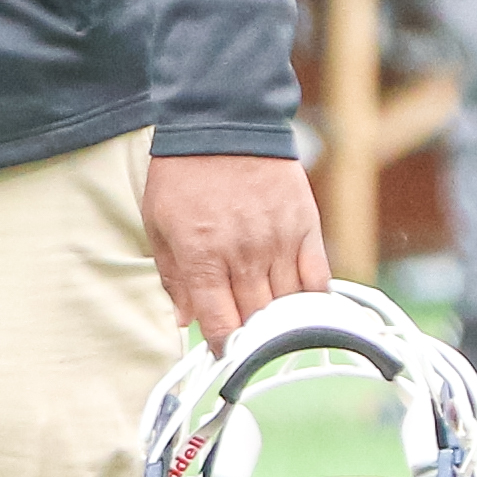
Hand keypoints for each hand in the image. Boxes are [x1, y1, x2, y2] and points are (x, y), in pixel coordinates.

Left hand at [146, 152, 327, 346]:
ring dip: (281, 323)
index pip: (219, 324)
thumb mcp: (158, 223)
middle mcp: (242, 254)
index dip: (224, 348)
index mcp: (201, 256)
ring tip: (274, 329)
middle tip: (249, 343)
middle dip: (251, 338)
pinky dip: (313, 300)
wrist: (223, 121)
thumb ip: (173, 275)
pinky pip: (317, 278)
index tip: (225, 354)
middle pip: (256, 320)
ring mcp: (277, 242)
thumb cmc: (183, 173)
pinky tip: (305, 309)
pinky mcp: (305, 227)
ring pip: (288, 305)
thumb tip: (184, 319)